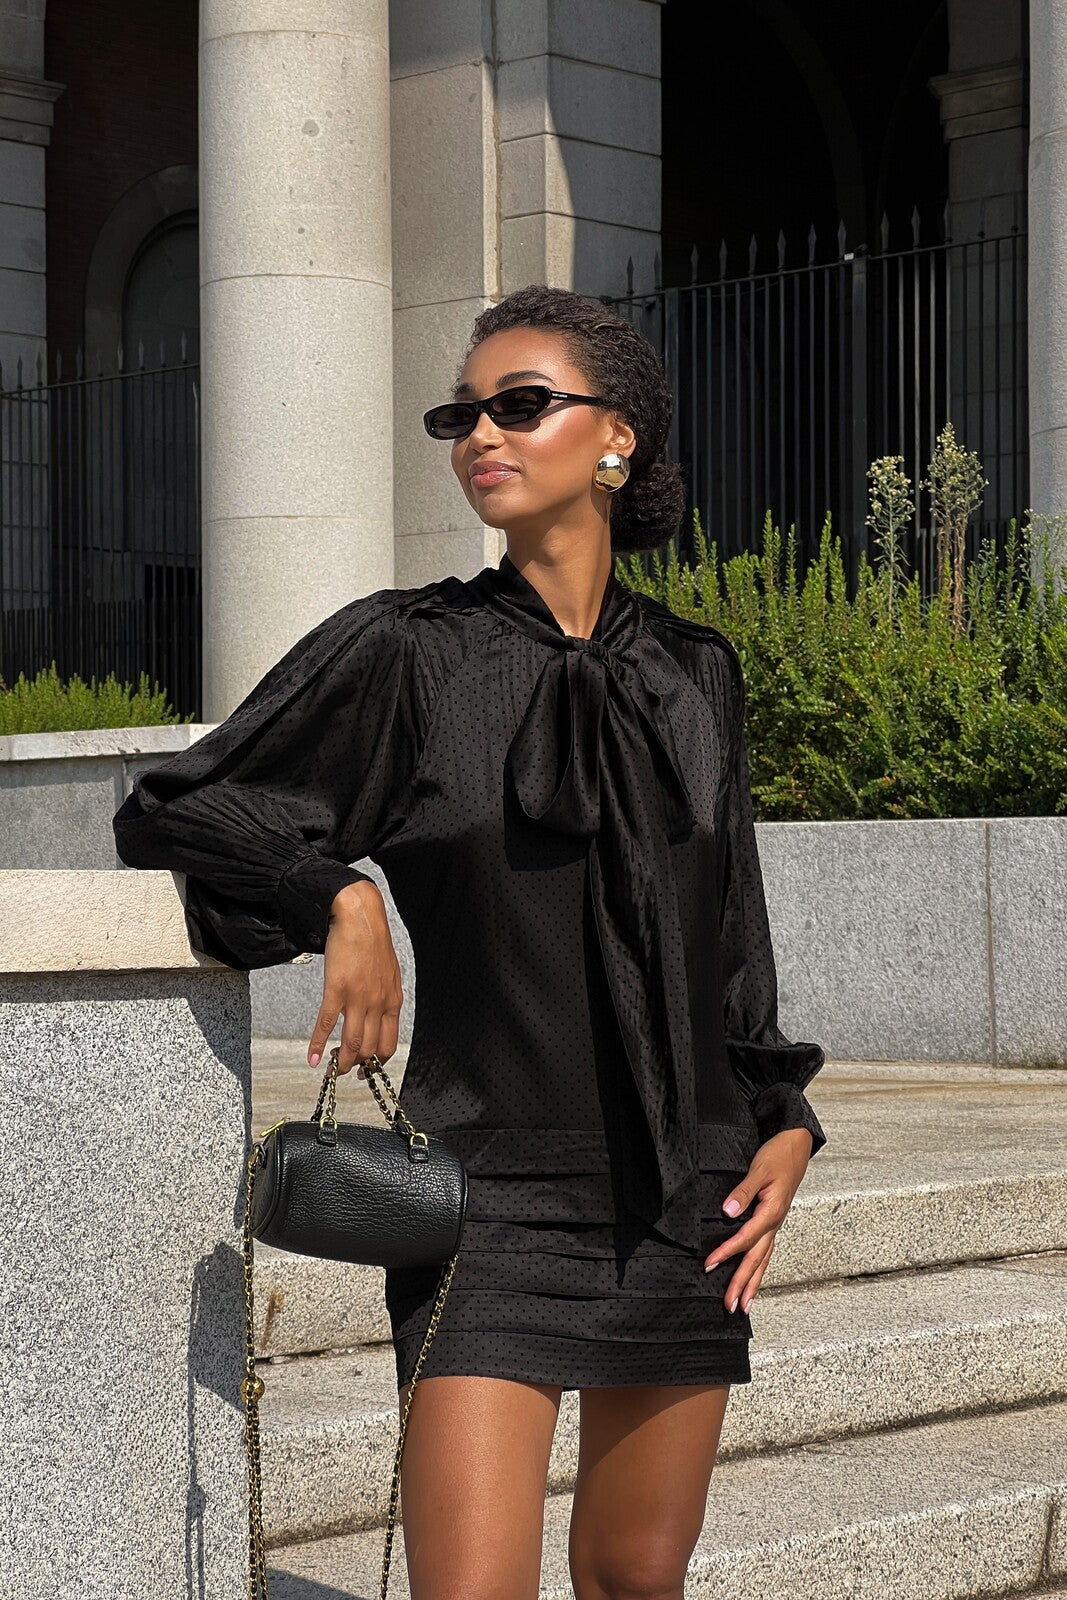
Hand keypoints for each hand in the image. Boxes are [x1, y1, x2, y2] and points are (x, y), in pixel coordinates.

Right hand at [306, 881, 403, 1076]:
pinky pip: (327, 1024)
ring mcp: (358, 998)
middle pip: (370, 1049)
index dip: (377, 1063)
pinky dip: (317, 1044)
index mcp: (392, 1002)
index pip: (388, 1044)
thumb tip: (379, 1017)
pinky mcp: (337, 989)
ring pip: (351, 1043)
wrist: (359, 918)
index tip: (366, 1071)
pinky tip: (312, 1058)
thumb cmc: (372, 943)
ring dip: (340, 1062)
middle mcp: (378, 1004)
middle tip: (344, 1072)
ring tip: (331, 1071)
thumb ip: (384, 998)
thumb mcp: (388, 975)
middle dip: (356, 1066)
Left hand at [703, 1127, 813, 1313]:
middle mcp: (774, 1223)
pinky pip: (766, 1251)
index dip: (727, 1252)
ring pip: (763, 1260)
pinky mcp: (773, 1221)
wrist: (796, 1146)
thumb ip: (743, 1191)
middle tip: (730, 1306)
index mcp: (771, 1212)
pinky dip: (759, 1269)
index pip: (746, 1238)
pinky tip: (754, 1280)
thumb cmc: (779, 1156)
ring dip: (753, 1283)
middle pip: (756, 1259)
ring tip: (743, 1305)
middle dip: (742, 1283)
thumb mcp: (759, 1169)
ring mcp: (775, 1224)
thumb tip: (728, 1211)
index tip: (710, 1264)